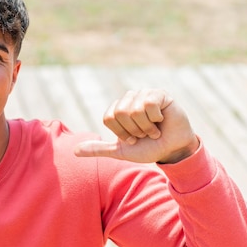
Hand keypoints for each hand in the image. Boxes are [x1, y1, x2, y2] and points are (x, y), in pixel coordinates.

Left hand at [74, 89, 199, 163]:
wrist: (172, 149)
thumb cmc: (148, 148)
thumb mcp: (121, 151)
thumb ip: (99, 149)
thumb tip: (74, 151)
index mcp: (117, 110)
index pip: (109, 118)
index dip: (121, 133)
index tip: (131, 139)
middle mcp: (128, 99)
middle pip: (120, 113)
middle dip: (134, 130)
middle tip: (144, 134)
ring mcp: (143, 95)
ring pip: (134, 110)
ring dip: (146, 127)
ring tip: (154, 129)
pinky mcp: (159, 94)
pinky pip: (149, 104)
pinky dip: (156, 118)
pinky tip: (161, 119)